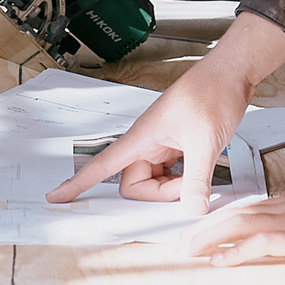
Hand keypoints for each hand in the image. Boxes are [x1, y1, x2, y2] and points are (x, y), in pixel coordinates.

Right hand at [47, 13, 284, 213]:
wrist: (229, 74)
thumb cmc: (211, 94)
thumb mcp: (205, 142)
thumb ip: (196, 180)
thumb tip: (192, 209)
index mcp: (142, 137)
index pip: (101, 165)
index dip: (77, 183)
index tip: (55, 197)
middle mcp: (147, 142)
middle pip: (135, 184)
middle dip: (159, 193)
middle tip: (189, 186)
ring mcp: (161, 145)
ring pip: (154, 181)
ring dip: (174, 187)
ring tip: (199, 172)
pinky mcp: (176, 147)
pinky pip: (169, 174)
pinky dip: (183, 180)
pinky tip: (200, 172)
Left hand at [183, 189, 284, 265]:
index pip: (246, 208)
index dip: (218, 218)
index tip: (198, 229)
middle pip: (235, 213)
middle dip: (203, 227)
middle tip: (178, 240)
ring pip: (240, 224)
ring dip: (209, 237)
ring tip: (186, 248)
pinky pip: (262, 243)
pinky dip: (236, 250)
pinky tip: (220, 259)